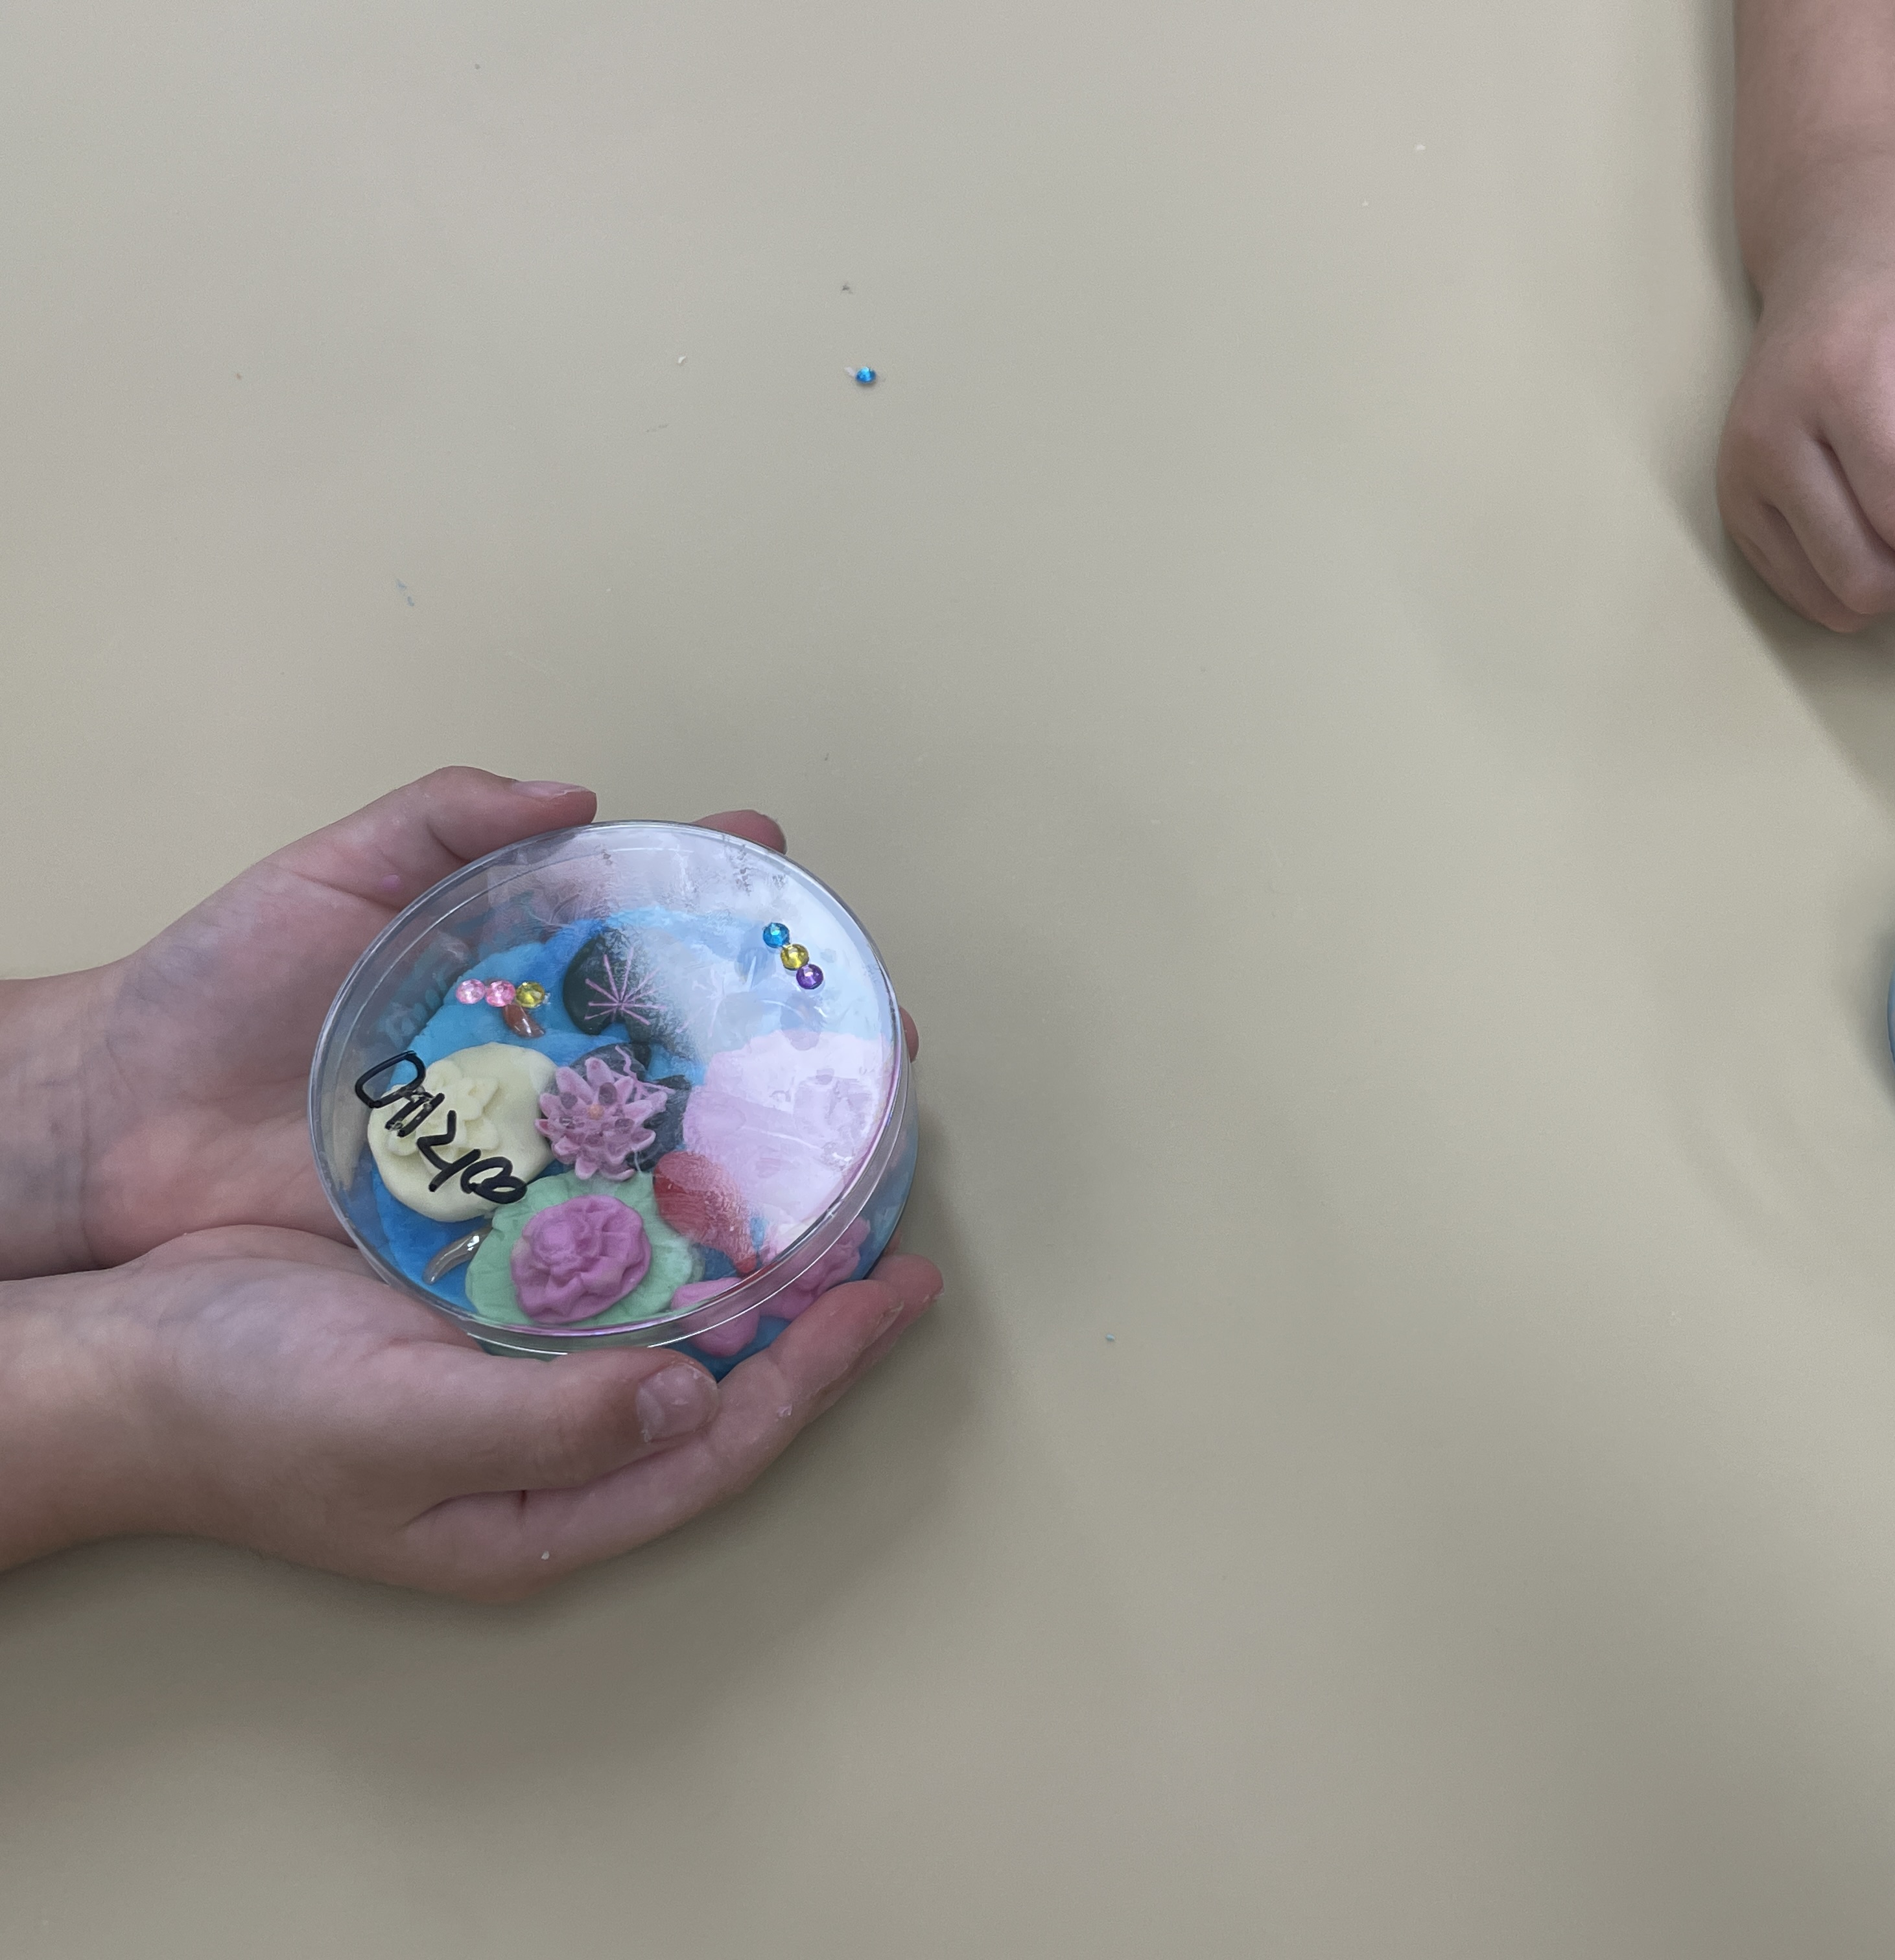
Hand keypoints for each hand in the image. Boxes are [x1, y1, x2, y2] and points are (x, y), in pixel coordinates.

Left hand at [0, 769, 817, 1276]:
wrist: (113, 1128)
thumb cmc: (211, 991)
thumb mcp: (328, 878)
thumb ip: (441, 824)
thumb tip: (575, 796)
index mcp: (510, 973)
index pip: (643, 924)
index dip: (723, 898)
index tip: (784, 872)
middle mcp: (536, 1067)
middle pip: (691, 1049)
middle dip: (790, 1038)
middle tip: (872, 1031)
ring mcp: (518, 1157)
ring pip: (664, 1150)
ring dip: (760, 1147)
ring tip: (845, 1139)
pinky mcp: (486, 1241)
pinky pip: (592, 1243)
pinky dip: (670, 1246)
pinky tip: (747, 1240)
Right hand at [0, 1223, 940, 1595]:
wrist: (112, 1359)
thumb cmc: (238, 1414)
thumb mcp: (397, 1431)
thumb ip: (552, 1427)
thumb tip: (692, 1400)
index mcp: (548, 1505)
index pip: (726, 1441)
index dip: (820, 1369)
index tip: (900, 1289)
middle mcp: (556, 1438)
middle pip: (724, 1369)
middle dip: (812, 1297)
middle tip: (895, 1206)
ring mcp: (523, 1364)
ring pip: (676, 1302)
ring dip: (751, 1238)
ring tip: (828, 1157)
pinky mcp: (483, 1294)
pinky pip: (604, 1248)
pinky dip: (663, 1200)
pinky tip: (703, 1143)